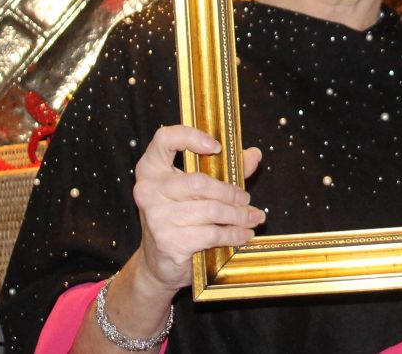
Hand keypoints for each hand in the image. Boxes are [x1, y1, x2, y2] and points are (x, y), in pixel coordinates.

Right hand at [132, 124, 264, 292]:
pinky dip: (234, 234)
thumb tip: (254, 155)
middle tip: (247, 199)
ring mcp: (156, 217)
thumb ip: (225, 170)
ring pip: (211, 209)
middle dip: (231, 193)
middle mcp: (148, 190)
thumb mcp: (198, 189)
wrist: (159, 263)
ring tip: (252, 218)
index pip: (165, 139)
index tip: (216, 147)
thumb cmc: (180, 218)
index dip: (191, 137)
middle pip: (200, 182)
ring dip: (238, 215)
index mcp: (151, 169)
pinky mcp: (169, 241)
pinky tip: (244, 234)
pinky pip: (212, 233)